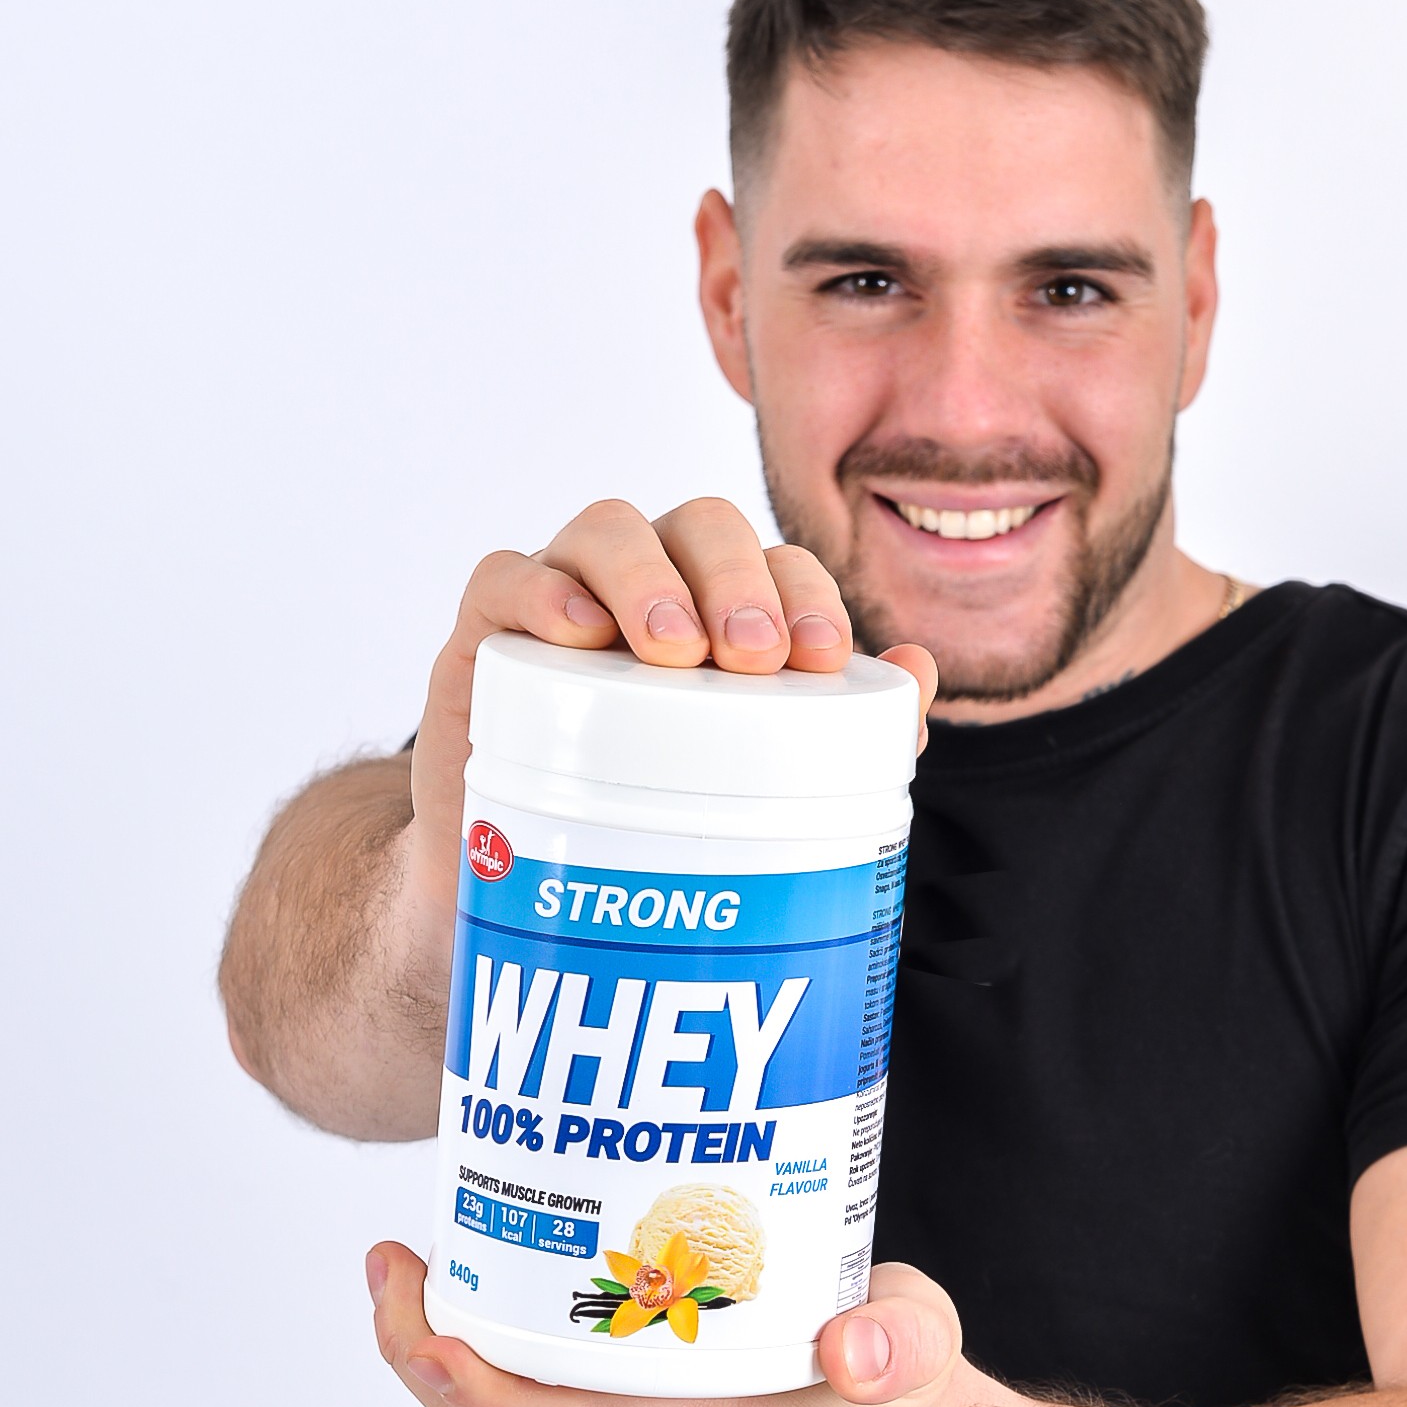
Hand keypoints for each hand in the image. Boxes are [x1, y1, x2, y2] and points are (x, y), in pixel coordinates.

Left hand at [365, 1241, 997, 1406]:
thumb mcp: (925, 1355)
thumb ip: (898, 1344)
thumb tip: (855, 1350)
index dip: (479, 1383)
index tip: (422, 1320)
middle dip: (426, 1360)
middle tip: (391, 1262)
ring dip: (452, 1370)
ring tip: (418, 1273)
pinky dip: (506, 1379)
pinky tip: (500, 1304)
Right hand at [409, 496, 940, 842]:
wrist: (527, 880)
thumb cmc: (654, 816)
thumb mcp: (751, 784)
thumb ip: (843, 732)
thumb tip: (918, 676)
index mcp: (721, 610)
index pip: (776, 562)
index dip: (805, 592)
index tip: (820, 660)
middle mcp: (648, 584)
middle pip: (700, 525)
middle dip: (737, 578)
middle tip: (756, 657)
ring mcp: (566, 596)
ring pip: (608, 531)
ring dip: (648, 579)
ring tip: (676, 652)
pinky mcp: (488, 630)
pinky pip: (507, 576)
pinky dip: (545, 593)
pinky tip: (578, 635)